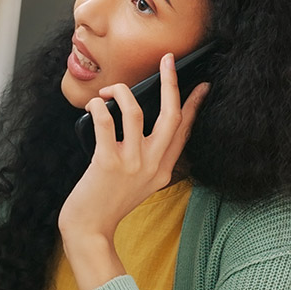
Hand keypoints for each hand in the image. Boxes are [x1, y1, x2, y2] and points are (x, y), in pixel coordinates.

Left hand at [58, 53, 209, 289]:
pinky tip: (95, 103)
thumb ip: (147, 159)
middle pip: (171, 116)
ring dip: (120, 92)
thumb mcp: (139, 184)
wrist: (89, 229)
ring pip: (136, 111)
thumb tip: (141, 124)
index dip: (193, 105)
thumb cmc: (107, 204)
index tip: (201, 85)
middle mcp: (152, 165)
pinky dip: (100, 106)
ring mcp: (131, 164)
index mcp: (163, 170)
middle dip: (171, 83)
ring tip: (107, 91)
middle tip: (167, 60)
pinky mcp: (107, 162)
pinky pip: (107, 122)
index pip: (184, 130)